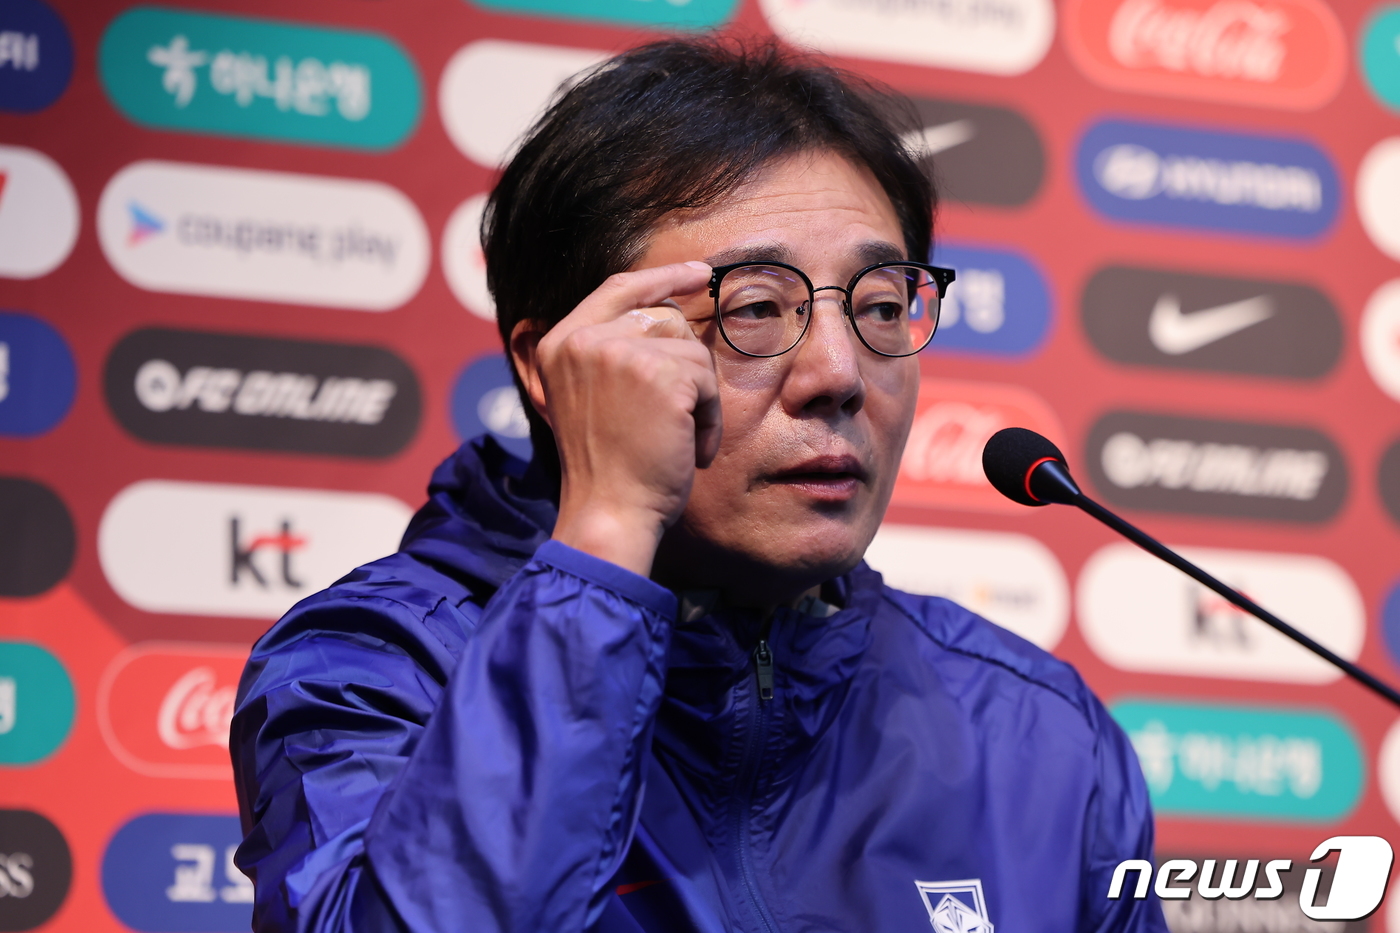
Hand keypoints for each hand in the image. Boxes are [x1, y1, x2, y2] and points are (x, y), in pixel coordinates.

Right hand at [511, 261, 719, 576]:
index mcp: (558, 342)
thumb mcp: (589, 398)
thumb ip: (609, 353)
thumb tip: (668, 310)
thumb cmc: (607, 469)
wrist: (609, 514)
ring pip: (690, 346)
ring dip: (699, 395)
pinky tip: (689, 449)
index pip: (618, 288)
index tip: (699, 273)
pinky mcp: (659, 373)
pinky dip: (709, 417)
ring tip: (678, 437)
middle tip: (676, 419)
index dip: (662, 277)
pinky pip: (706, 377)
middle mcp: (583, 339)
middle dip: (685, 364)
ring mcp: (619, 352)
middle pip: (664, 316)